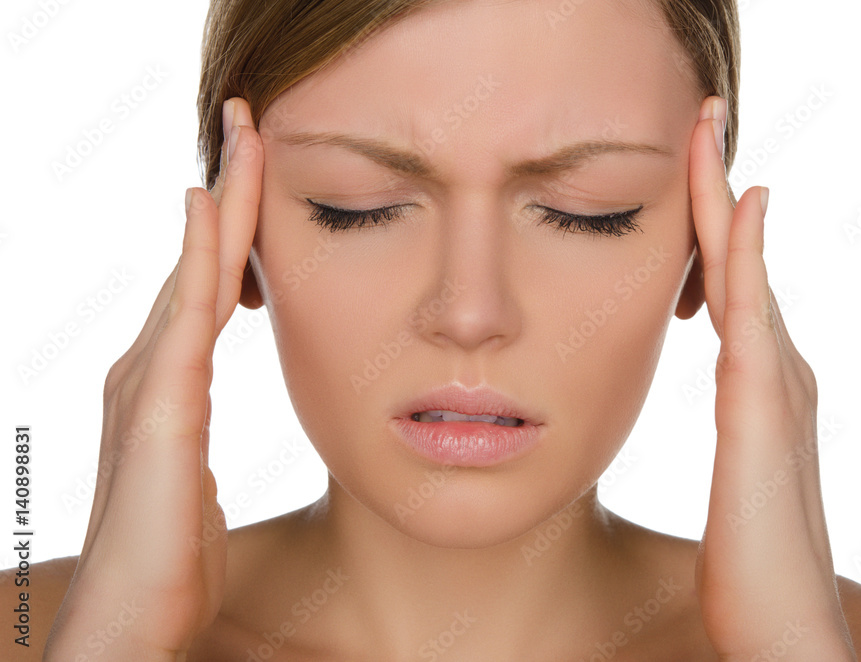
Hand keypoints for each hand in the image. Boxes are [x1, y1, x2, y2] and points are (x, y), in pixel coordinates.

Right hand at [44, 98, 262, 659]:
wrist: (131, 626)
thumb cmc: (168, 562)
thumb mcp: (192, 487)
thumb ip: (191, 444)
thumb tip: (198, 432)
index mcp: (168, 387)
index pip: (211, 290)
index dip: (233, 229)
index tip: (257, 171)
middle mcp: (152, 372)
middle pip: (201, 265)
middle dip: (227, 192)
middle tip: (248, 121)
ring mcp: (152, 386)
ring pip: (196, 272)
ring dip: (221, 202)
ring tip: (242, 135)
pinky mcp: (163, 412)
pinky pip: (189, 316)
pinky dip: (200, 257)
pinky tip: (209, 205)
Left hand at [689, 96, 856, 659]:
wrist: (784, 624)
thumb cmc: (752, 563)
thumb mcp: (742, 477)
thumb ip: (742, 429)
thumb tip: (738, 402)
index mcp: (762, 384)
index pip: (729, 282)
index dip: (711, 222)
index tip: (692, 166)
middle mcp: (777, 370)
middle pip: (739, 258)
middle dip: (719, 186)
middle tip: (703, 117)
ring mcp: (776, 384)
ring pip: (744, 267)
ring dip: (724, 196)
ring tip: (708, 130)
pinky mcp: (764, 408)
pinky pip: (752, 311)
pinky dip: (750, 252)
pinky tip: (743, 204)